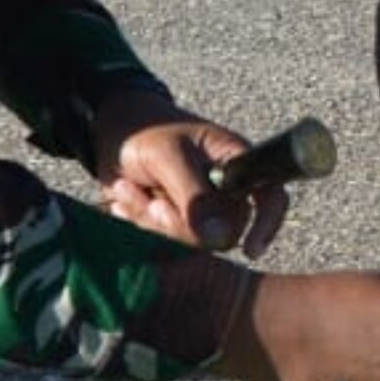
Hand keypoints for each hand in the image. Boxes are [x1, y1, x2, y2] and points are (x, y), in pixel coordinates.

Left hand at [90, 93, 281, 256]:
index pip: (270, 196)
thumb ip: (195, 197)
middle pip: (225, 231)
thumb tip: (220, 238)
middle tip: (152, 204)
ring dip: (154, 221)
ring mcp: (201, 206)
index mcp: (236, 162)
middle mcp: (225, 188)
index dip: (267, 223)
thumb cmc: (145, 131)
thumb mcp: (168, 157)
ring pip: (194, 240)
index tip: (251, 249)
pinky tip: (126, 198)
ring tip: (129, 189)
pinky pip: (170, 240)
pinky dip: (143, 223)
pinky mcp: (177, 219)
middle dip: (181, 224)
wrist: (109, 132)